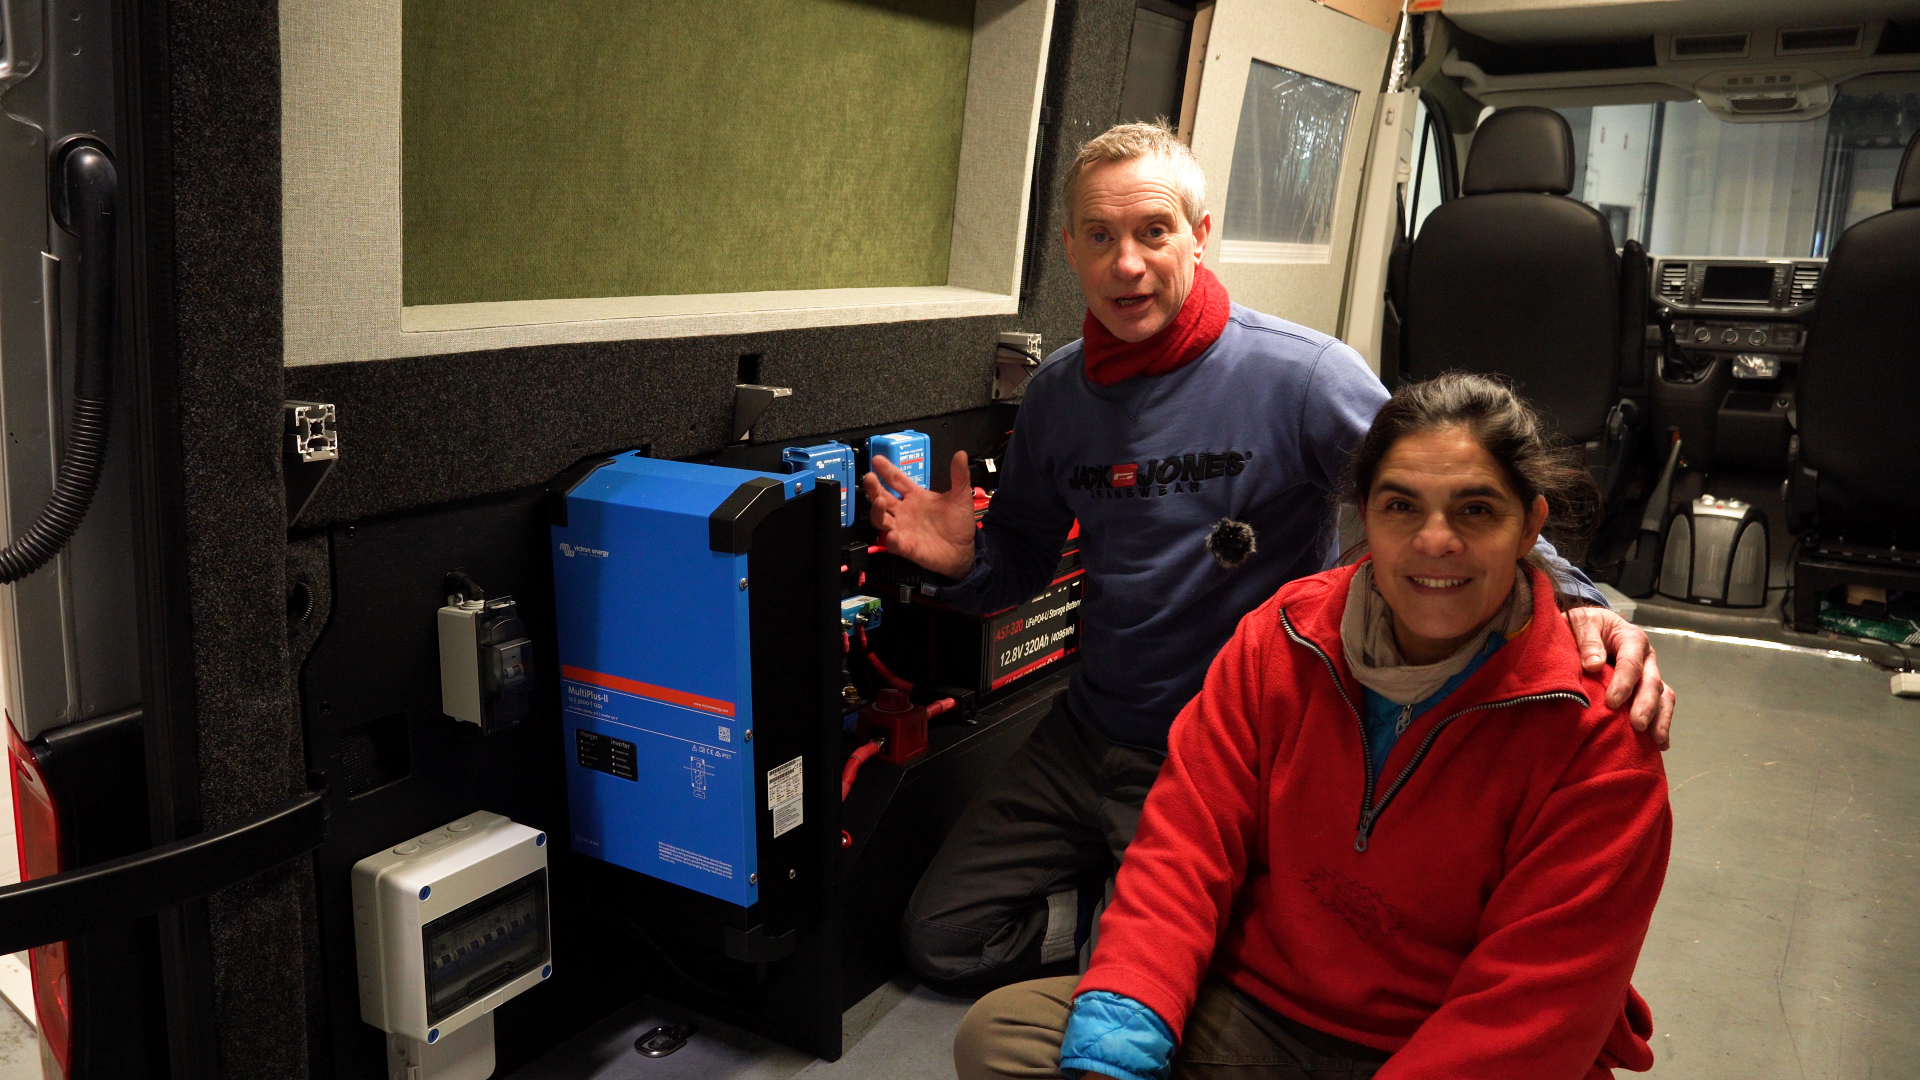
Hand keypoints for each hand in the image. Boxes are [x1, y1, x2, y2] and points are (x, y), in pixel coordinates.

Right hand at [864, 450, 976, 578]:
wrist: (964, 550)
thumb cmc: (958, 523)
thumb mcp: (961, 497)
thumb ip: (959, 476)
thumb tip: (961, 454)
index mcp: (915, 496)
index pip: (896, 480)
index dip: (887, 470)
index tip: (877, 459)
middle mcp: (904, 511)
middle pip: (882, 497)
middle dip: (874, 488)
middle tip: (869, 477)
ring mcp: (903, 529)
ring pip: (881, 519)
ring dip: (877, 510)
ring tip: (880, 501)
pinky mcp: (906, 547)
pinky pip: (894, 543)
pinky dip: (892, 539)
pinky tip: (892, 535)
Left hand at [1566, 606, 1673, 749]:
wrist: (1590, 625)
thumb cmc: (1586, 624)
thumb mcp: (1583, 622)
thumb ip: (1587, 640)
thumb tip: (1593, 665)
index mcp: (1631, 639)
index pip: (1632, 663)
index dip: (1624, 683)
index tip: (1612, 702)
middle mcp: (1646, 658)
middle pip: (1652, 683)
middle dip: (1646, 705)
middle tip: (1637, 725)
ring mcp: (1649, 674)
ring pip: (1663, 697)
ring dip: (1660, 718)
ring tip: (1656, 740)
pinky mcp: (1646, 688)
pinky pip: (1660, 706)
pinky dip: (1661, 723)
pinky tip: (1659, 744)